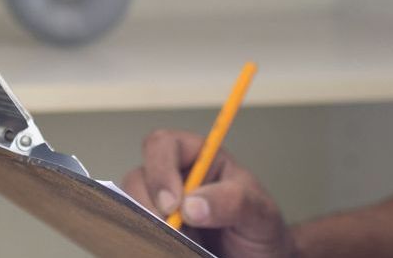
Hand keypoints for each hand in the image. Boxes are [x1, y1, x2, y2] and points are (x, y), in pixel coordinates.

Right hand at [120, 129, 296, 257]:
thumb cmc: (261, 230)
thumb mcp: (259, 213)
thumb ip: (233, 202)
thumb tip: (192, 205)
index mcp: (200, 159)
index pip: (164, 145)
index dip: (161, 170)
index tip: (173, 204)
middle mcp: (174, 179)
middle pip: (137, 177)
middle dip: (149, 205)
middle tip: (172, 231)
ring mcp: (160, 207)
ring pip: (130, 208)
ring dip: (149, 228)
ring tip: (180, 244)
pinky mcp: (153, 231)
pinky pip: (134, 232)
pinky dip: (144, 241)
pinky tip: (168, 249)